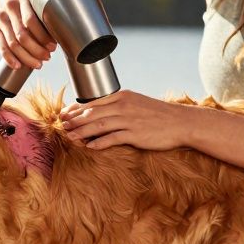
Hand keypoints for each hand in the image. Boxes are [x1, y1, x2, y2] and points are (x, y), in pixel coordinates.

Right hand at [0, 0, 55, 68]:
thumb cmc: (33, 7)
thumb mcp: (40, 7)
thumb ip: (46, 20)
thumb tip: (59, 41)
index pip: (31, 21)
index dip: (42, 37)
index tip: (53, 47)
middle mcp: (10, 7)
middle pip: (22, 34)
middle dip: (36, 50)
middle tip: (47, 57)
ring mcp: (1, 18)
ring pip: (12, 43)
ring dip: (26, 57)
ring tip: (38, 64)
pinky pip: (2, 47)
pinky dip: (10, 58)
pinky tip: (18, 66)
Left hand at [59, 89, 191, 151]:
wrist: (180, 122)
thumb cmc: (158, 115)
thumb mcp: (137, 104)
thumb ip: (119, 106)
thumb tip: (101, 113)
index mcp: (123, 97)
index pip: (93, 102)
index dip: (76, 109)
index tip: (64, 114)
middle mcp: (124, 106)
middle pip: (92, 113)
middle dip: (75, 120)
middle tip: (62, 126)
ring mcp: (129, 120)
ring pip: (99, 125)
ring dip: (82, 132)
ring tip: (70, 137)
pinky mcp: (135, 134)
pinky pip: (112, 138)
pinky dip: (99, 143)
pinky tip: (90, 147)